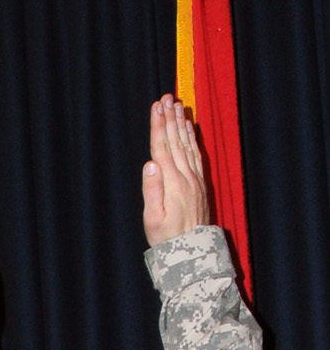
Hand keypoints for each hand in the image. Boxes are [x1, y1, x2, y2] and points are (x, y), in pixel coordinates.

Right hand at [142, 95, 209, 246]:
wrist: (190, 251)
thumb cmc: (166, 238)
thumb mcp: (152, 218)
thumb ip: (152, 190)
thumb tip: (150, 164)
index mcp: (172, 183)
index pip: (163, 148)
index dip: (159, 126)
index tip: (156, 107)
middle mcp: (186, 176)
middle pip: (176, 141)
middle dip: (169, 119)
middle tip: (166, 98)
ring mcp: (195, 179)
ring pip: (187, 145)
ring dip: (181, 124)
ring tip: (177, 106)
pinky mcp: (200, 183)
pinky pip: (196, 155)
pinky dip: (192, 138)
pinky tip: (189, 128)